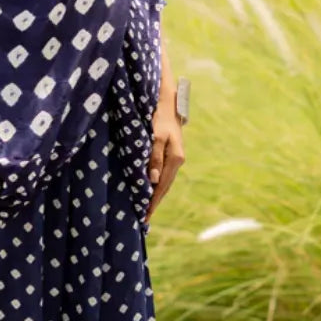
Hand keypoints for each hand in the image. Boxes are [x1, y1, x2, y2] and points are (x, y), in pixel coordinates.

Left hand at [145, 90, 184, 221]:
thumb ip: (154, 158)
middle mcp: (177, 161)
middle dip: (154, 202)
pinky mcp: (171, 154)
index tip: (145, 216)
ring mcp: (175, 157)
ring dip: (156, 195)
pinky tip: (151, 189)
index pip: (162, 186)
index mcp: (175, 159)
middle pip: (165, 187)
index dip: (153, 202)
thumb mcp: (155, 136)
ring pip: (165, 181)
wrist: (168, 102)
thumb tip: (153, 180)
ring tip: (146, 208)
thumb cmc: (159, 117)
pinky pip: (164, 174)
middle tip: (144, 219)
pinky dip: (157, 184)